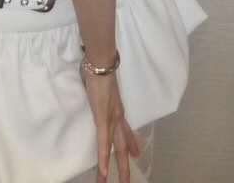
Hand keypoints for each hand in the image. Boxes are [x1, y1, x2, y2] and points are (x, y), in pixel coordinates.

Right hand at [82, 67, 139, 182]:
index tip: (137, 153)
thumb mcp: (101, 86)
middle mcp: (118, 116)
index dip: (132, 143)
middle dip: (126, 163)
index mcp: (117, 109)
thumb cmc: (98, 70)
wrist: (100, 63)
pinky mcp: (103, 119)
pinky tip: (104, 173)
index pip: (127, 130)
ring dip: (116, 168)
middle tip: (127, 179)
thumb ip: (101, 93)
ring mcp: (111, 119)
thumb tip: (95, 90)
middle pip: (123, 145)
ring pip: (116, 149)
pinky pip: (103, 144)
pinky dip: (104, 159)